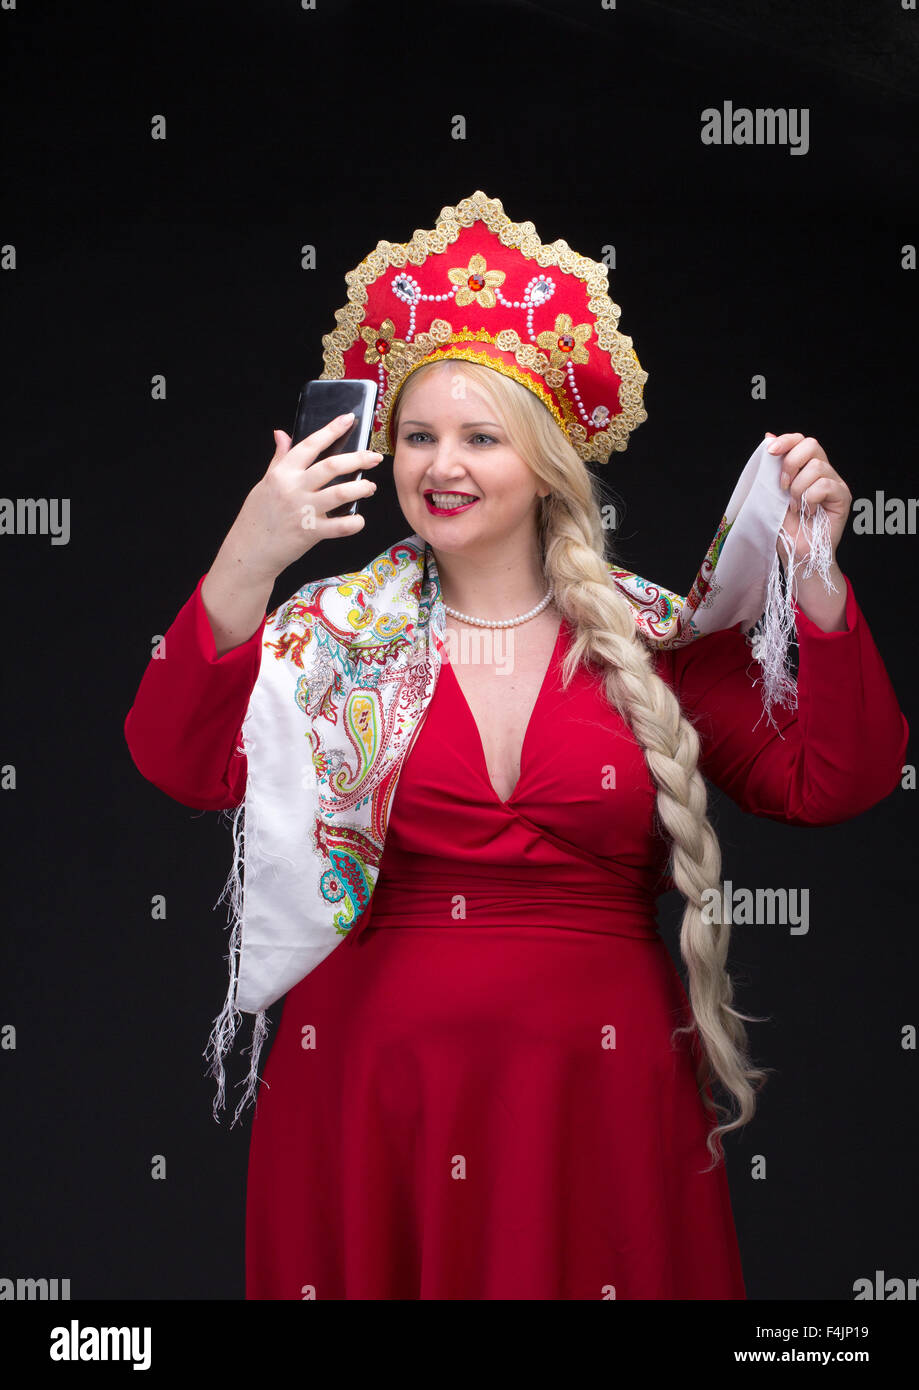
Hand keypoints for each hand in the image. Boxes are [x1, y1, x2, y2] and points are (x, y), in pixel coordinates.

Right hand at [224, 415, 382, 583]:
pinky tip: (359, 519)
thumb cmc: (258, 516)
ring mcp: (303, 511)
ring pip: (341, 493)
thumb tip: (281, 434)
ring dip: (361, 488)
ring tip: (369, 487)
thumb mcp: (265, 482)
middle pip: (332, 466)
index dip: (331, 430)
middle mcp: (294, 488)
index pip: (310, 444)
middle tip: (374, 458)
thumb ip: (279, 458)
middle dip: (358, 459)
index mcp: (282, 473)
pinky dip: (355, 522)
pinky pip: (341, 526)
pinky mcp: (311, 533)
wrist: (250, 550)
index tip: (348, 419)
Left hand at [765, 432, 851, 568]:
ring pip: (817, 466)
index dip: (787, 440)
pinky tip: (808, 513)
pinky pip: (824, 485)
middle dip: (791, 462)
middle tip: (782, 487)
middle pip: (812, 444)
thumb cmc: (784, 528)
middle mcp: (823, 472)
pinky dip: (810, 499)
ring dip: (798, 488)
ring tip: (795, 507)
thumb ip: (772, 468)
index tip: (771, 451)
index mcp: (806, 468)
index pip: (801, 441)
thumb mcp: (771, 494)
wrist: (796, 553)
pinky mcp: (843, 497)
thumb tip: (768, 436)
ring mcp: (835, 483)